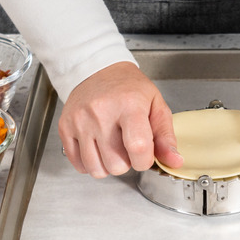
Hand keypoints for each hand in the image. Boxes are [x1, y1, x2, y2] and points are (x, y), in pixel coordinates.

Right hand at [58, 62, 182, 177]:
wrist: (97, 70)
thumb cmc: (128, 88)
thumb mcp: (155, 105)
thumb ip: (166, 136)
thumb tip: (174, 161)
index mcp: (129, 105)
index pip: (139, 148)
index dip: (145, 160)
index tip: (145, 154)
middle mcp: (101, 113)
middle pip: (117, 164)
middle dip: (126, 162)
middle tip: (126, 145)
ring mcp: (80, 121)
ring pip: (97, 169)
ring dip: (108, 165)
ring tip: (112, 146)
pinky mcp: (65, 128)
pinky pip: (79, 164)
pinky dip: (90, 163)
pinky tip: (97, 148)